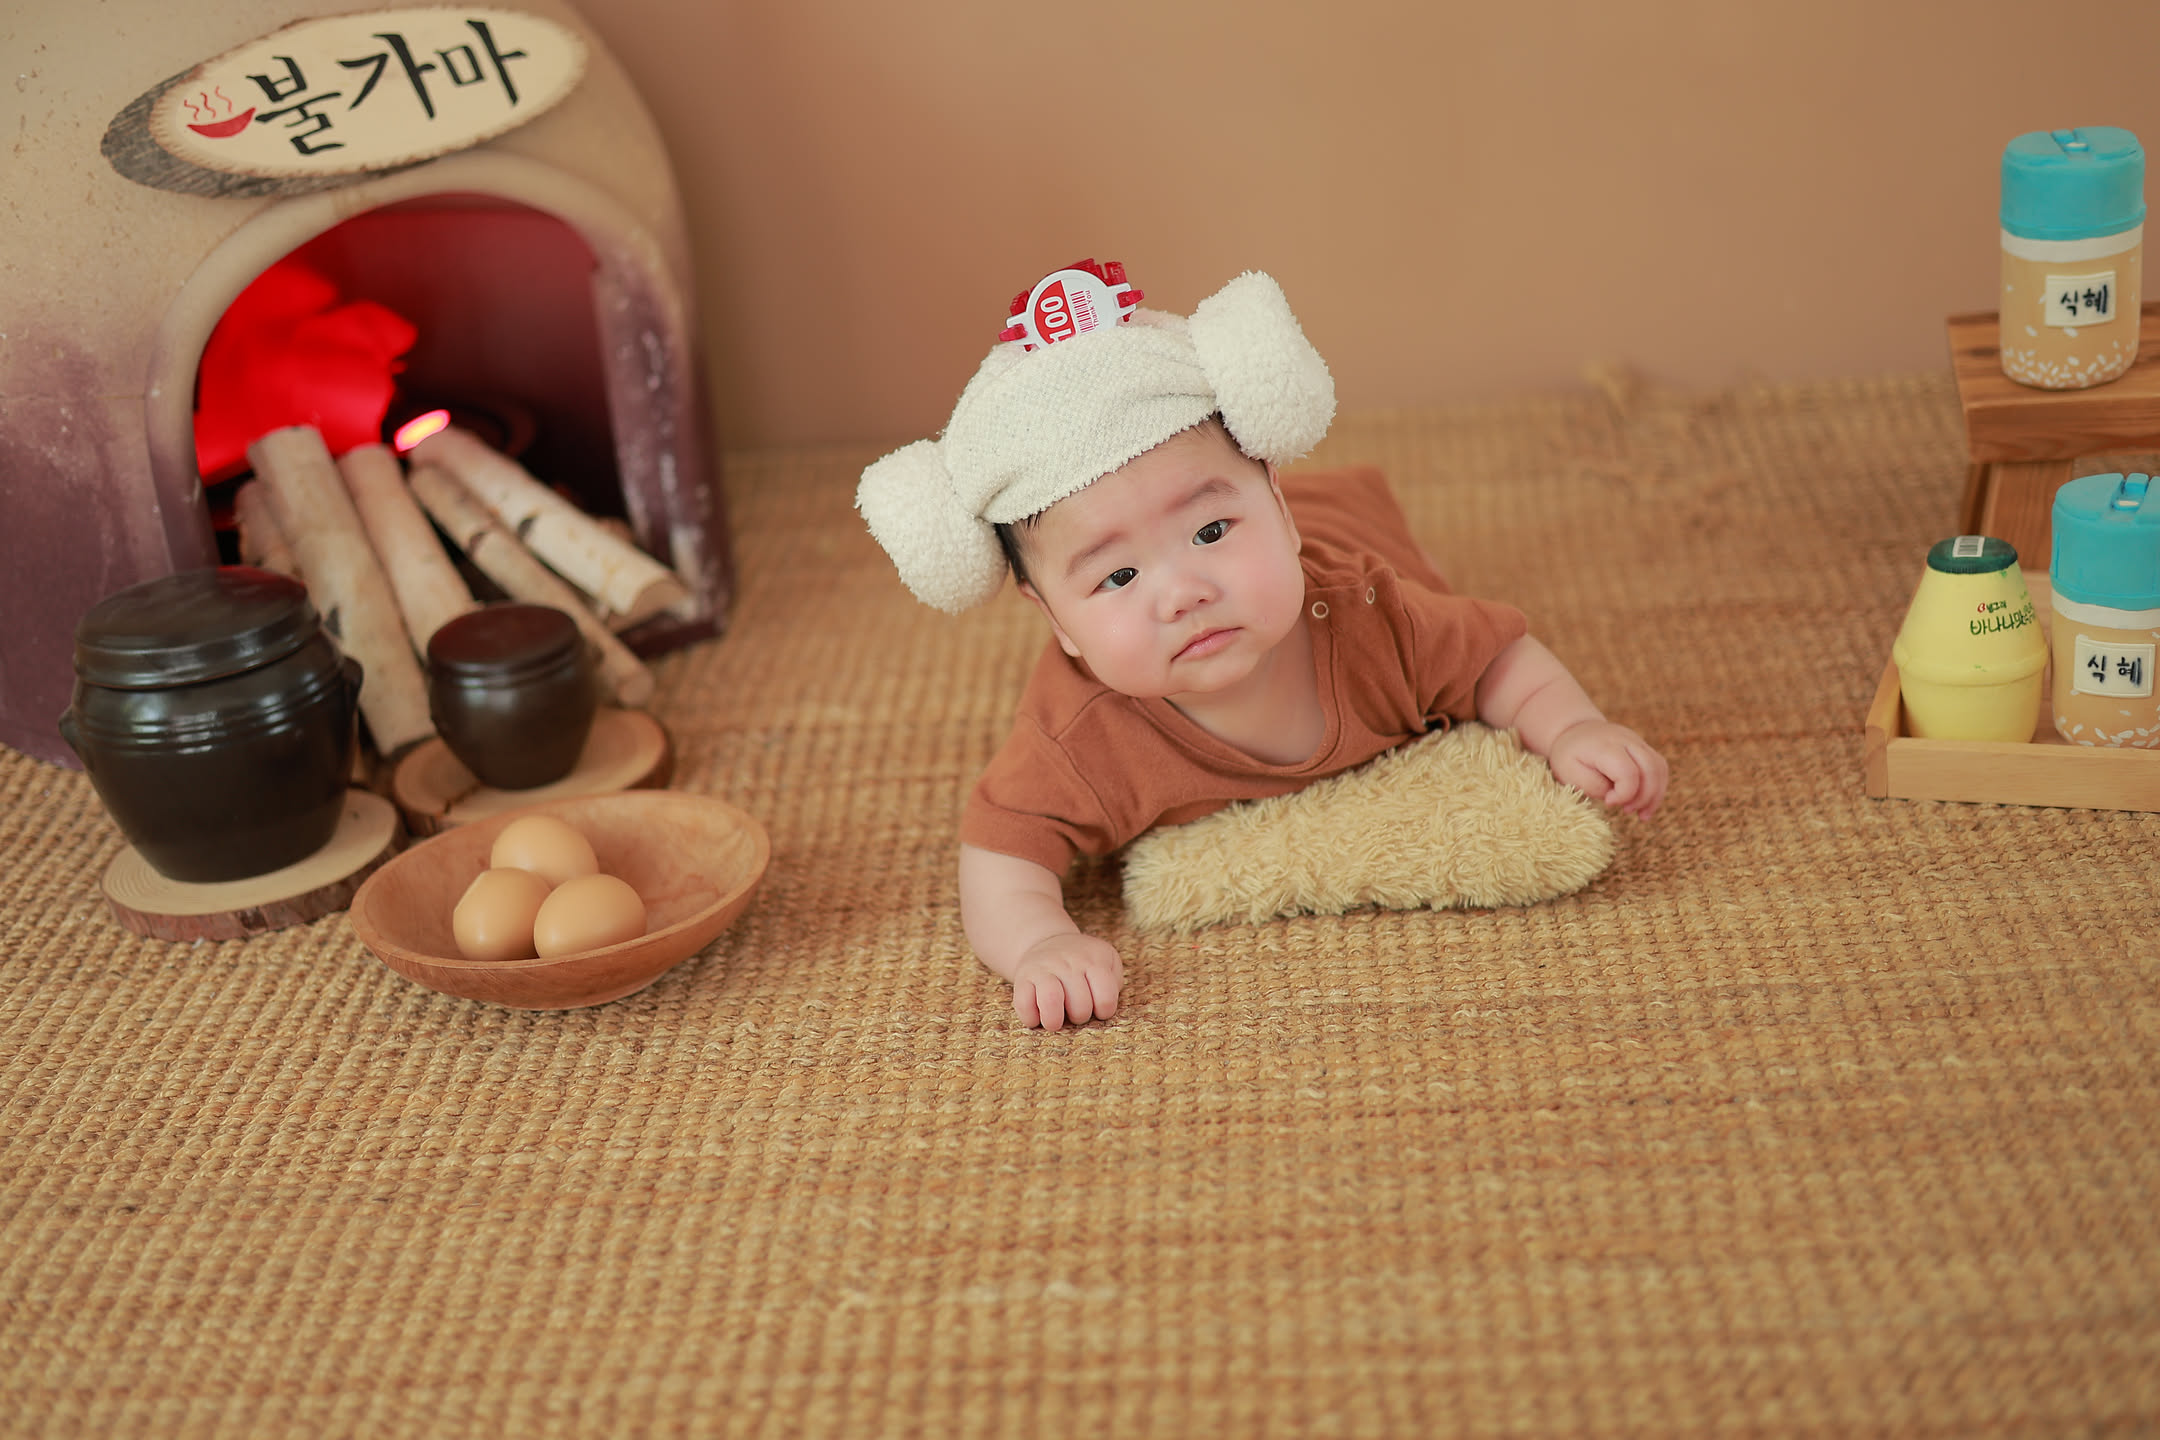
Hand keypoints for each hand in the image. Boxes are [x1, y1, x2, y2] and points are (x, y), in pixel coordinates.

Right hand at [1010, 931, 1122, 1030]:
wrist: (1048, 943)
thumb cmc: (1084, 964)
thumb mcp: (1107, 962)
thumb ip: (1113, 982)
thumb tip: (1104, 1005)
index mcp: (1094, 959)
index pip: (1106, 996)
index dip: (1104, 1011)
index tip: (1097, 1008)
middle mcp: (1069, 962)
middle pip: (1080, 1005)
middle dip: (1080, 1017)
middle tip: (1076, 1012)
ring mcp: (1044, 968)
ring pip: (1051, 1000)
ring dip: (1055, 1021)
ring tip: (1056, 1021)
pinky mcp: (1023, 977)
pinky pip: (1024, 1004)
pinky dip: (1031, 1019)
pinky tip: (1037, 1017)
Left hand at [1546, 719, 1668, 818]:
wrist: (1572, 731)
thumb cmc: (1568, 756)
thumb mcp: (1568, 773)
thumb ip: (1593, 786)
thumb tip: (1616, 797)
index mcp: (1605, 746)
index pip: (1628, 772)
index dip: (1623, 794)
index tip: (1608, 802)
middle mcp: (1626, 740)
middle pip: (1651, 768)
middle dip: (1644, 797)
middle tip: (1627, 811)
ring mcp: (1637, 741)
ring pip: (1659, 767)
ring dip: (1655, 795)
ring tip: (1642, 815)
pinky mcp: (1643, 747)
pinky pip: (1659, 767)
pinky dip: (1657, 787)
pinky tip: (1646, 805)